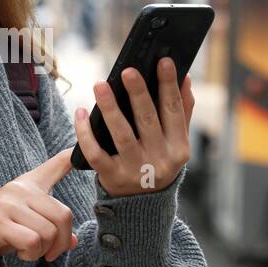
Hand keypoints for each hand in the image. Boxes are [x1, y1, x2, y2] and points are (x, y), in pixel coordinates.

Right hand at [0, 149, 79, 262]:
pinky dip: (31, 254)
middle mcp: (20, 188)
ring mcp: (8, 204)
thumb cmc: (2, 227)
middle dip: (61, 243)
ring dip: (42, 251)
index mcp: (30, 184)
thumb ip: (53, 227)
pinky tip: (21, 253)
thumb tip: (73, 242)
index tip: (84, 148)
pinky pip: (32, 241)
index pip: (57, 165)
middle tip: (49, 253)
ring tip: (30, 251)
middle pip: (63, 216)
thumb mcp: (29, 219)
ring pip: (48, 232)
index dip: (74, 156)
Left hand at [73, 57, 194, 196]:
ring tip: (100, 85)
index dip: (169, 85)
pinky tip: (81, 113)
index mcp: (178, 148)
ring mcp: (134, 170)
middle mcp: (159, 160)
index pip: (174, 112)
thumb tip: (186, 78)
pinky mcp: (111, 177)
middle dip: (138, 94)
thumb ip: (182, 112)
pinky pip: (95, 153)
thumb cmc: (159, 162)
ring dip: (110, 108)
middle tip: (128, 70)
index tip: (163, 61)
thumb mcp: (176, 143)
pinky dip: (86, 133)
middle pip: (147, 121)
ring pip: (121, 135)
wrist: (142, 205)